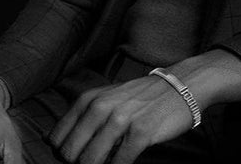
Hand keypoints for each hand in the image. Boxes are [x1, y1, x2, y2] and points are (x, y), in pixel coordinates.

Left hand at [48, 49, 240, 163]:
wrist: (182, 84)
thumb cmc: (144, 96)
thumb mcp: (110, 97)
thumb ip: (87, 115)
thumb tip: (60, 144)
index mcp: (90, 99)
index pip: (58, 138)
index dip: (65, 154)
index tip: (78, 157)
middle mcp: (102, 106)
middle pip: (71, 154)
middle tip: (95, 162)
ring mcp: (121, 119)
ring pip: (90, 161)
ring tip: (108, 162)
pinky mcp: (140, 132)